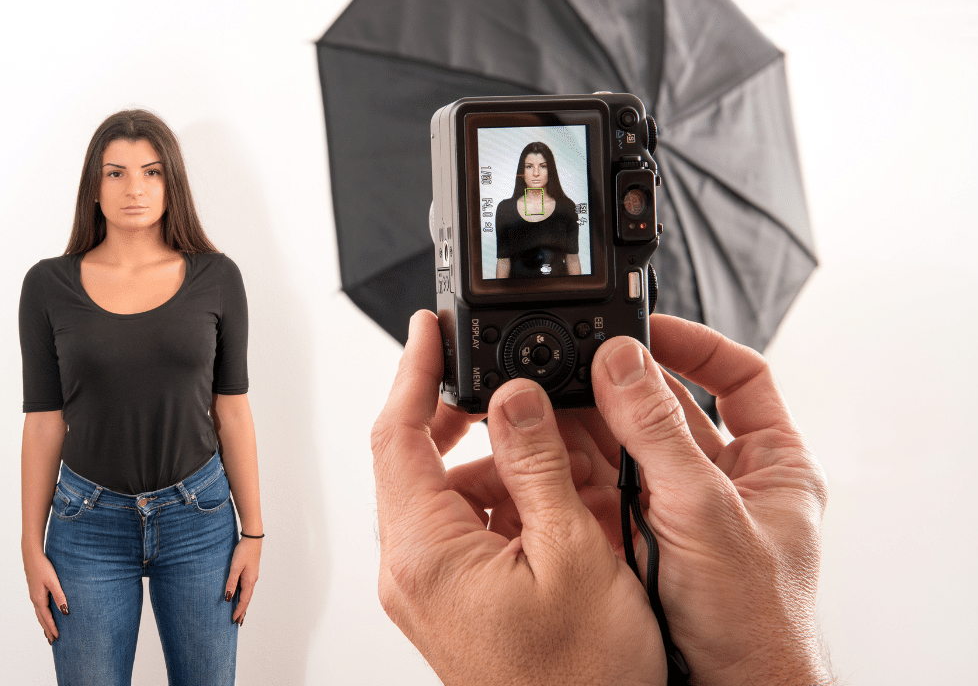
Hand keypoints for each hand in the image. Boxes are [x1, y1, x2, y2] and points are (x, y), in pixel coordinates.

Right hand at [23, 547, 66, 643]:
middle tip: (53, 641)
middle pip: (41, 619)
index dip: (52, 628)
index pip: (46, 618)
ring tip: (49, 633)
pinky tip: (45, 615)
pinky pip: (39, 608)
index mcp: (39, 599)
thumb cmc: (43, 567)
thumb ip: (60, 596)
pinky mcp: (35, 591)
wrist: (32, 556)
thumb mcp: (53, 582)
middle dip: (47, 630)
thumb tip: (65, 611)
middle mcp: (35, 599)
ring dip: (44, 624)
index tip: (57, 638)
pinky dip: (42, 616)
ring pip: (39, 614)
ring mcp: (34, 595)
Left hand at [225, 536, 260, 624]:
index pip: (244, 601)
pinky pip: (247, 588)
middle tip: (238, 622)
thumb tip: (228, 598)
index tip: (234, 620)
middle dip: (243, 611)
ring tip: (240, 613)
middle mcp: (252, 581)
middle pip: (247, 600)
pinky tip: (241, 596)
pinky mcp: (251, 572)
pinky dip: (244, 596)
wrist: (253, 538)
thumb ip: (231, 582)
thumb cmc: (243, 551)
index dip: (239, 611)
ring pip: (248, 594)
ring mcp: (252, 576)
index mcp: (249, 581)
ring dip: (244, 604)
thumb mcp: (235, 567)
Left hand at [372, 311, 664, 685]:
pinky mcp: (450, 598)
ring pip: (444, 491)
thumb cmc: (582, 679)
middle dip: (458, 412)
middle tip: (502, 378)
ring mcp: (427, 586)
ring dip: (491, 459)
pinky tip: (549, 498)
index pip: (395, 435)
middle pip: (413, 458)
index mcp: (425, 552)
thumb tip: (513, 395)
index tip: (429, 327)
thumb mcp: (573, 555)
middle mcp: (411, 569)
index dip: (412, 370)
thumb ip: (537, 465)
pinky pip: (461, 526)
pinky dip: (499, 499)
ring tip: (551, 448)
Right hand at [582, 314, 830, 685]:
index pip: (739, 377)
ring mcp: (679, 508)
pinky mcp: (638, 535)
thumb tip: (622, 361)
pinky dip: (570, 467)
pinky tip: (542, 449)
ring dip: (589, 424)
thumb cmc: (757, 623)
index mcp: (773, 464)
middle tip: (576, 361)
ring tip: (548, 399)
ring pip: (626, 445)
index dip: (696, 344)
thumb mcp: (708, 512)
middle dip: (622, 385)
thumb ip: (660, 434)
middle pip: (669, 407)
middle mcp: (725, 479)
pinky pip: (599, 486)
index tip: (646, 327)